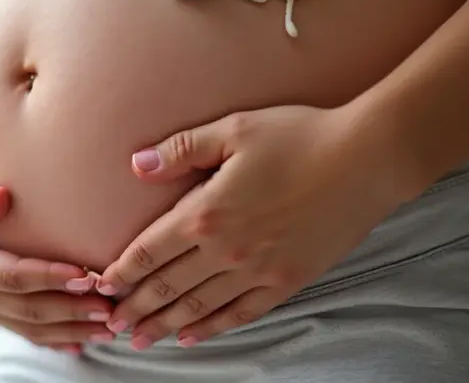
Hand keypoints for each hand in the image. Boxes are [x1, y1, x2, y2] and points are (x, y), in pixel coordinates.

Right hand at [0, 175, 114, 353]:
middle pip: (28, 309)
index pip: (12, 276)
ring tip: (111, 327)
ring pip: (31, 328)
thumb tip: (1, 198)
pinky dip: (56, 339)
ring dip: (72, 330)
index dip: (49, 277)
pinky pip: (26, 331)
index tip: (86, 273)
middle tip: (111, 305)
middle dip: (71, 310)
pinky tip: (84, 343)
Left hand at [95, 105, 404, 348]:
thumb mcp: (233, 130)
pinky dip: (213, 327)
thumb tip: (136, 165)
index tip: (102, 285)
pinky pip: (241, 313)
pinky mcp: (287, 281)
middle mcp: (227, 249)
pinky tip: (193, 336)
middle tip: (111, 324)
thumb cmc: (299, 136)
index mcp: (206, 212)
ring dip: (166, 325)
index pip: (150, 250)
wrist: (366, 160)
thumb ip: (180, 150)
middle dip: (136, 307)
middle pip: (168, 286)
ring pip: (200, 306)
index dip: (123, 270)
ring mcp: (258, 270)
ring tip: (141, 339)